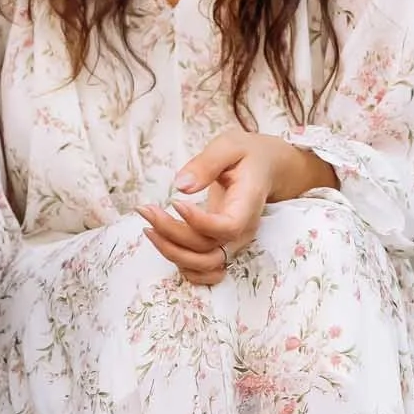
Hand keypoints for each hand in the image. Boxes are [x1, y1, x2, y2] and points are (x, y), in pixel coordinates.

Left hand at [135, 130, 333, 285]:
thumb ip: (206, 163)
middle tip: (145, 209)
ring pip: (201, 263)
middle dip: (171, 233)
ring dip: (171, 251)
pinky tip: (163, 242)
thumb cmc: (248, 154)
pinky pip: (202, 269)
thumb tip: (180, 186)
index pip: (227, 228)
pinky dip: (181, 264)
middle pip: (207, 249)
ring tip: (148, 226)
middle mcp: (242, 230)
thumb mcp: (229, 145)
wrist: (268, 168)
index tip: (174, 201)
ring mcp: (232, 242)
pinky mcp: (221, 244)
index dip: (198, 222)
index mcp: (247, 204)